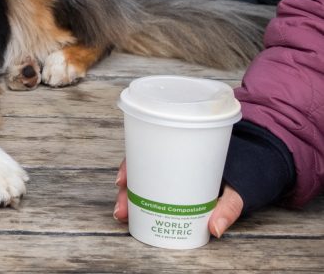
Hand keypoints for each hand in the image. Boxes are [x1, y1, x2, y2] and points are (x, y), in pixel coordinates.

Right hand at [113, 160, 244, 237]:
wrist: (258, 159)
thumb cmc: (247, 167)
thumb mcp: (240, 187)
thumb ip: (230, 207)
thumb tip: (215, 229)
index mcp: (184, 149)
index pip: (148, 152)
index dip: (130, 165)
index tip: (122, 181)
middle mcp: (173, 157)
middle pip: (141, 169)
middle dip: (127, 190)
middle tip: (122, 208)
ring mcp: (174, 171)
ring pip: (144, 180)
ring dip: (131, 197)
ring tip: (124, 213)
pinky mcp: (178, 183)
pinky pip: (154, 187)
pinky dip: (143, 199)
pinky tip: (135, 211)